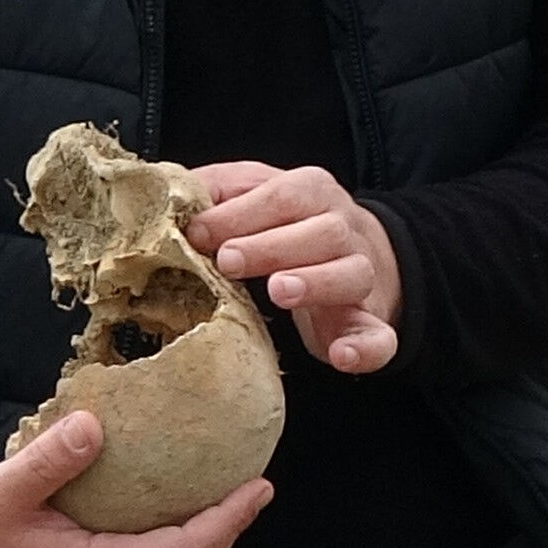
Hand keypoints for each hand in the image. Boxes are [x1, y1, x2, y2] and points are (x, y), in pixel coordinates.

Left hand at [190, 161, 402, 373]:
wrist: (361, 252)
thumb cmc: (290, 224)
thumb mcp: (255, 193)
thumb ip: (216, 191)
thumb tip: (169, 193)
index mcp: (312, 192)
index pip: (281, 196)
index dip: (238, 214)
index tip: (197, 233)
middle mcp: (344, 229)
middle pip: (320, 232)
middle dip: (271, 246)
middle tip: (228, 261)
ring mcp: (363, 276)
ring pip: (351, 275)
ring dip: (317, 283)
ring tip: (280, 291)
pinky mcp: (370, 323)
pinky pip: (378, 336)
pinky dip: (366, 346)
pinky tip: (342, 356)